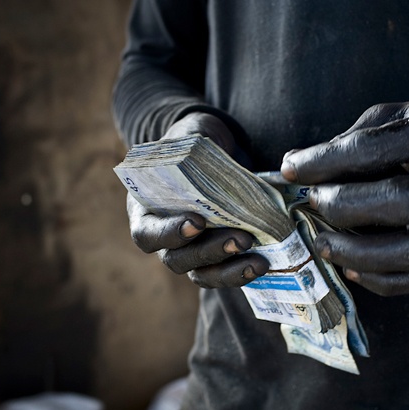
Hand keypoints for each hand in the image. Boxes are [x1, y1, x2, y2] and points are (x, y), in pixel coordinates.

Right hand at [127, 112, 269, 287]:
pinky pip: (223, 274)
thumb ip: (189, 142)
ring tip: (258, 260)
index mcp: (145, 210)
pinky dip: (241, 272)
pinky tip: (263, 263)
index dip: (168, 233)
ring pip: (201, 273)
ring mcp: (189, 251)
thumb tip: (202, 147)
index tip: (196, 222)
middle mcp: (164, 237)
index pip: (147, 233)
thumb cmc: (192, 145)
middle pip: (178, 259)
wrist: (214, 154)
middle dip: (210, 252)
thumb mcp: (188, 136)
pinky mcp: (215, 257)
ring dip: (230, 270)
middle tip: (241, 238)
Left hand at [280, 98, 408, 295]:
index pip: (374, 149)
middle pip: (401, 202)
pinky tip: (351, 269)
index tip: (291, 169)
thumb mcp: (389, 118)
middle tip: (314, 203)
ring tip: (324, 245)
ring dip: (362, 254)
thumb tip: (294, 166)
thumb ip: (347, 141)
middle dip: (346, 207)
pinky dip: (383, 280)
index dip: (325, 162)